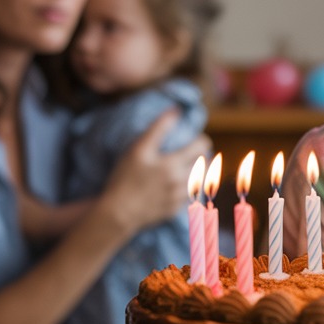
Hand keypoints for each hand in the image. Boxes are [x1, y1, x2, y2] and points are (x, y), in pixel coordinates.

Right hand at [96, 111, 210, 235]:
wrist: (118, 213)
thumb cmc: (125, 178)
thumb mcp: (138, 149)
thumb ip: (158, 128)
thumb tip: (176, 111)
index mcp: (174, 164)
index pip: (202, 146)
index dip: (200, 140)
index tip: (194, 140)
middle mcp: (181, 182)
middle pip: (205, 164)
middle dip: (201, 157)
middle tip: (191, 153)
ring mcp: (179, 198)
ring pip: (200, 181)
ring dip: (198, 172)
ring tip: (188, 168)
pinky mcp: (175, 210)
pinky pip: (191, 196)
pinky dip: (189, 188)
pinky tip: (178, 185)